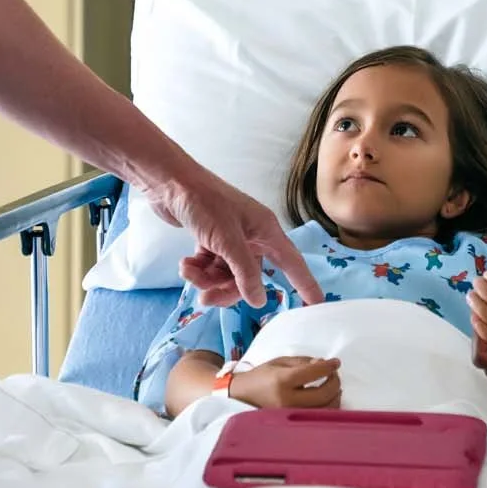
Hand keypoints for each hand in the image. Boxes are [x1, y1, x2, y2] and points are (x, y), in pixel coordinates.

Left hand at [153, 168, 321, 308]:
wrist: (170, 183)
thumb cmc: (205, 203)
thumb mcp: (228, 240)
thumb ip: (245, 272)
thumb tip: (259, 301)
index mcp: (266, 231)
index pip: (292, 263)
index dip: (305, 284)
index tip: (316, 305)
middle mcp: (252, 236)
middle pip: (250, 277)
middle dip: (227, 290)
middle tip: (206, 299)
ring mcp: (231, 238)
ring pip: (226, 274)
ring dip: (206, 279)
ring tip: (188, 272)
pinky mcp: (211, 239)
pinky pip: (211, 265)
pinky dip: (198, 269)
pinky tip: (185, 264)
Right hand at [229, 355, 342, 408]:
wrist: (242, 395)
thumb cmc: (261, 376)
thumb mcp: (280, 362)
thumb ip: (303, 362)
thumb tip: (324, 364)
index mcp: (282, 381)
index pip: (313, 373)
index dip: (328, 367)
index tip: (336, 362)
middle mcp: (287, 400)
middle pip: (323, 394)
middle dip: (335, 382)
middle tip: (334, 374)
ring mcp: (290, 415)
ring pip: (324, 410)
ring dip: (335, 397)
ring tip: (334, 387)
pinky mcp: (292, 424)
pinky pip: (317, 418)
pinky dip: (328, 408)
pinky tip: (328, 399)